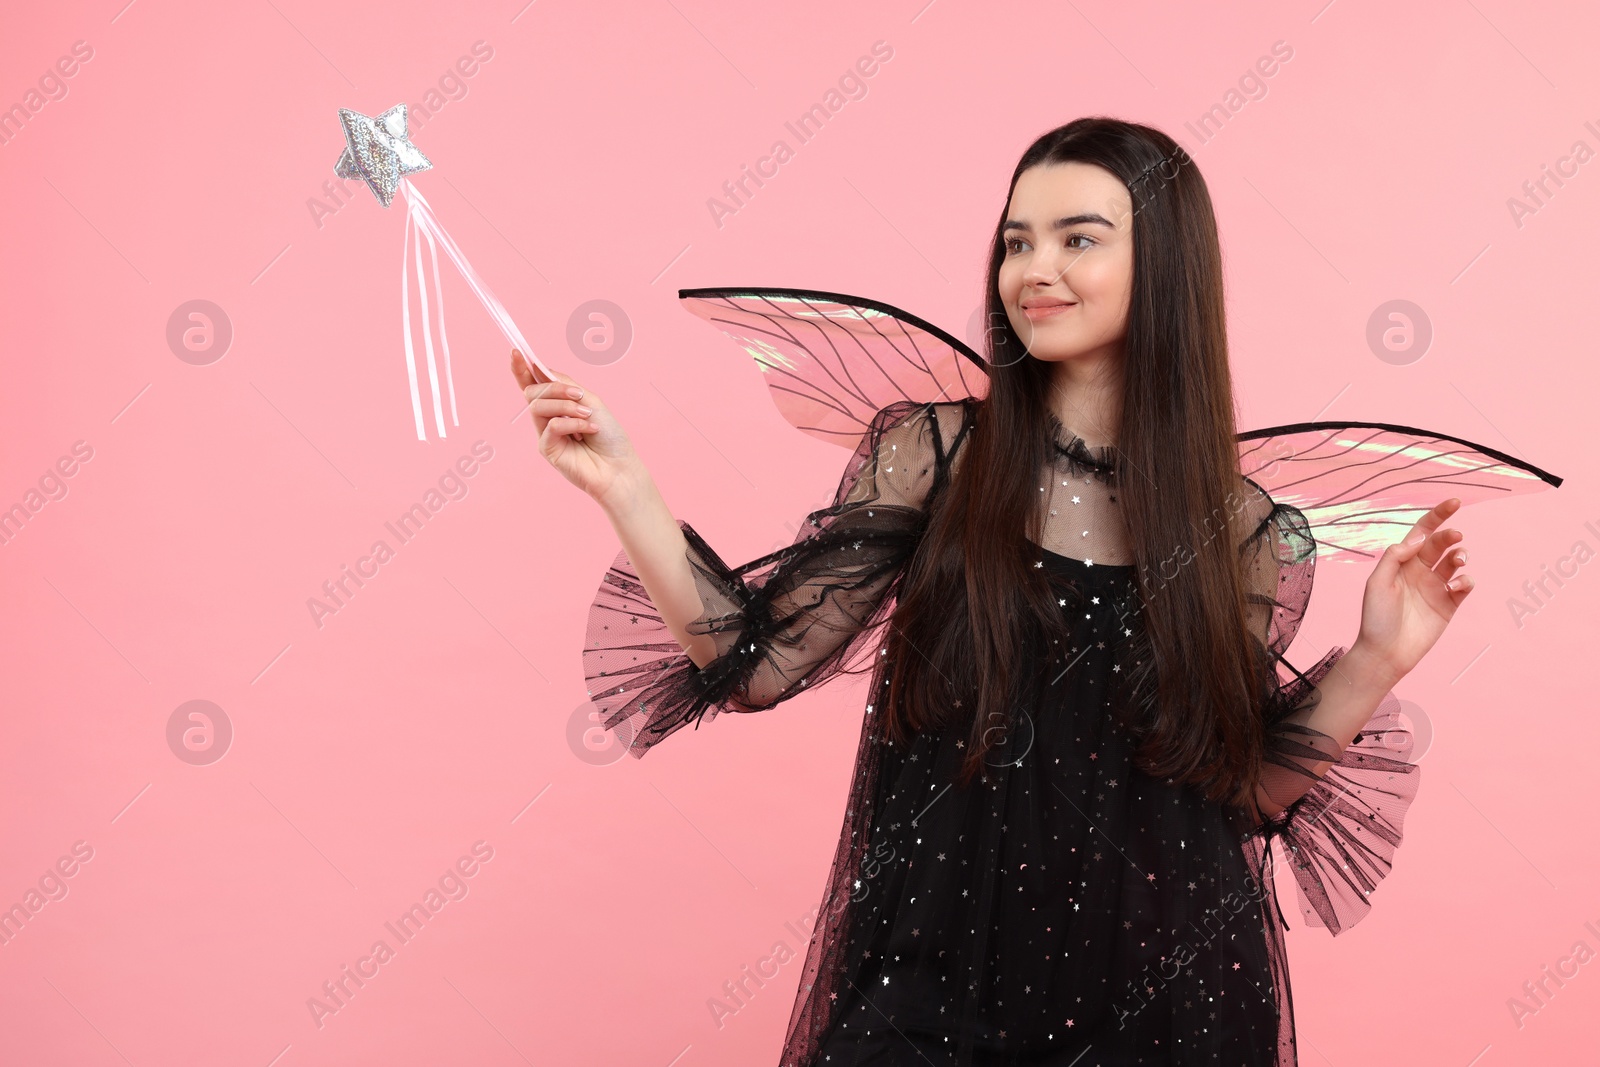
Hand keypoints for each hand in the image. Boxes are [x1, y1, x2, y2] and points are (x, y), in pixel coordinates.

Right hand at [510, 348, 640, 503]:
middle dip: (555, 388)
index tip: (515, 351)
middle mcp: (548, 418)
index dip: (521, 368)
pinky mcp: (547, 449)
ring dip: (565, 405)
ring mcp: (546, 433)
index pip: (533, 384)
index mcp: (558, 404)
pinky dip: (571, 422)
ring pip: (538, 406)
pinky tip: (587, 429)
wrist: (619, 466)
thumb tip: (539, 368)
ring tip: (587, 413)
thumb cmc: (609, 436)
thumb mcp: (590, 400)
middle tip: (579, 395)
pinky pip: (551, 425)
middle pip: (532, 392)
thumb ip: (564, 384)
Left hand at [1354, 497, 1472, 682]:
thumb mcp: (1377, 582)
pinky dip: (1466, 581)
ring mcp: (1436, 587)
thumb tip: (1418, 539)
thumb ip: (1395, 557)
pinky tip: (1455, 587)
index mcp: (1402, 562)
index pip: (1422, 533)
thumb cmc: (1376, 617)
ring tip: (1458, 559)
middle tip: (1455, 537)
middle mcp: (1420, 571)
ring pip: (1456, 562)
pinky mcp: (1449, 605)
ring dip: (1460, 555)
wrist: (1386, 652)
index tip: (1455, 502)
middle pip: (1440, 544)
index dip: (1438, 516)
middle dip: (1450, 536)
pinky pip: (1465, 585)